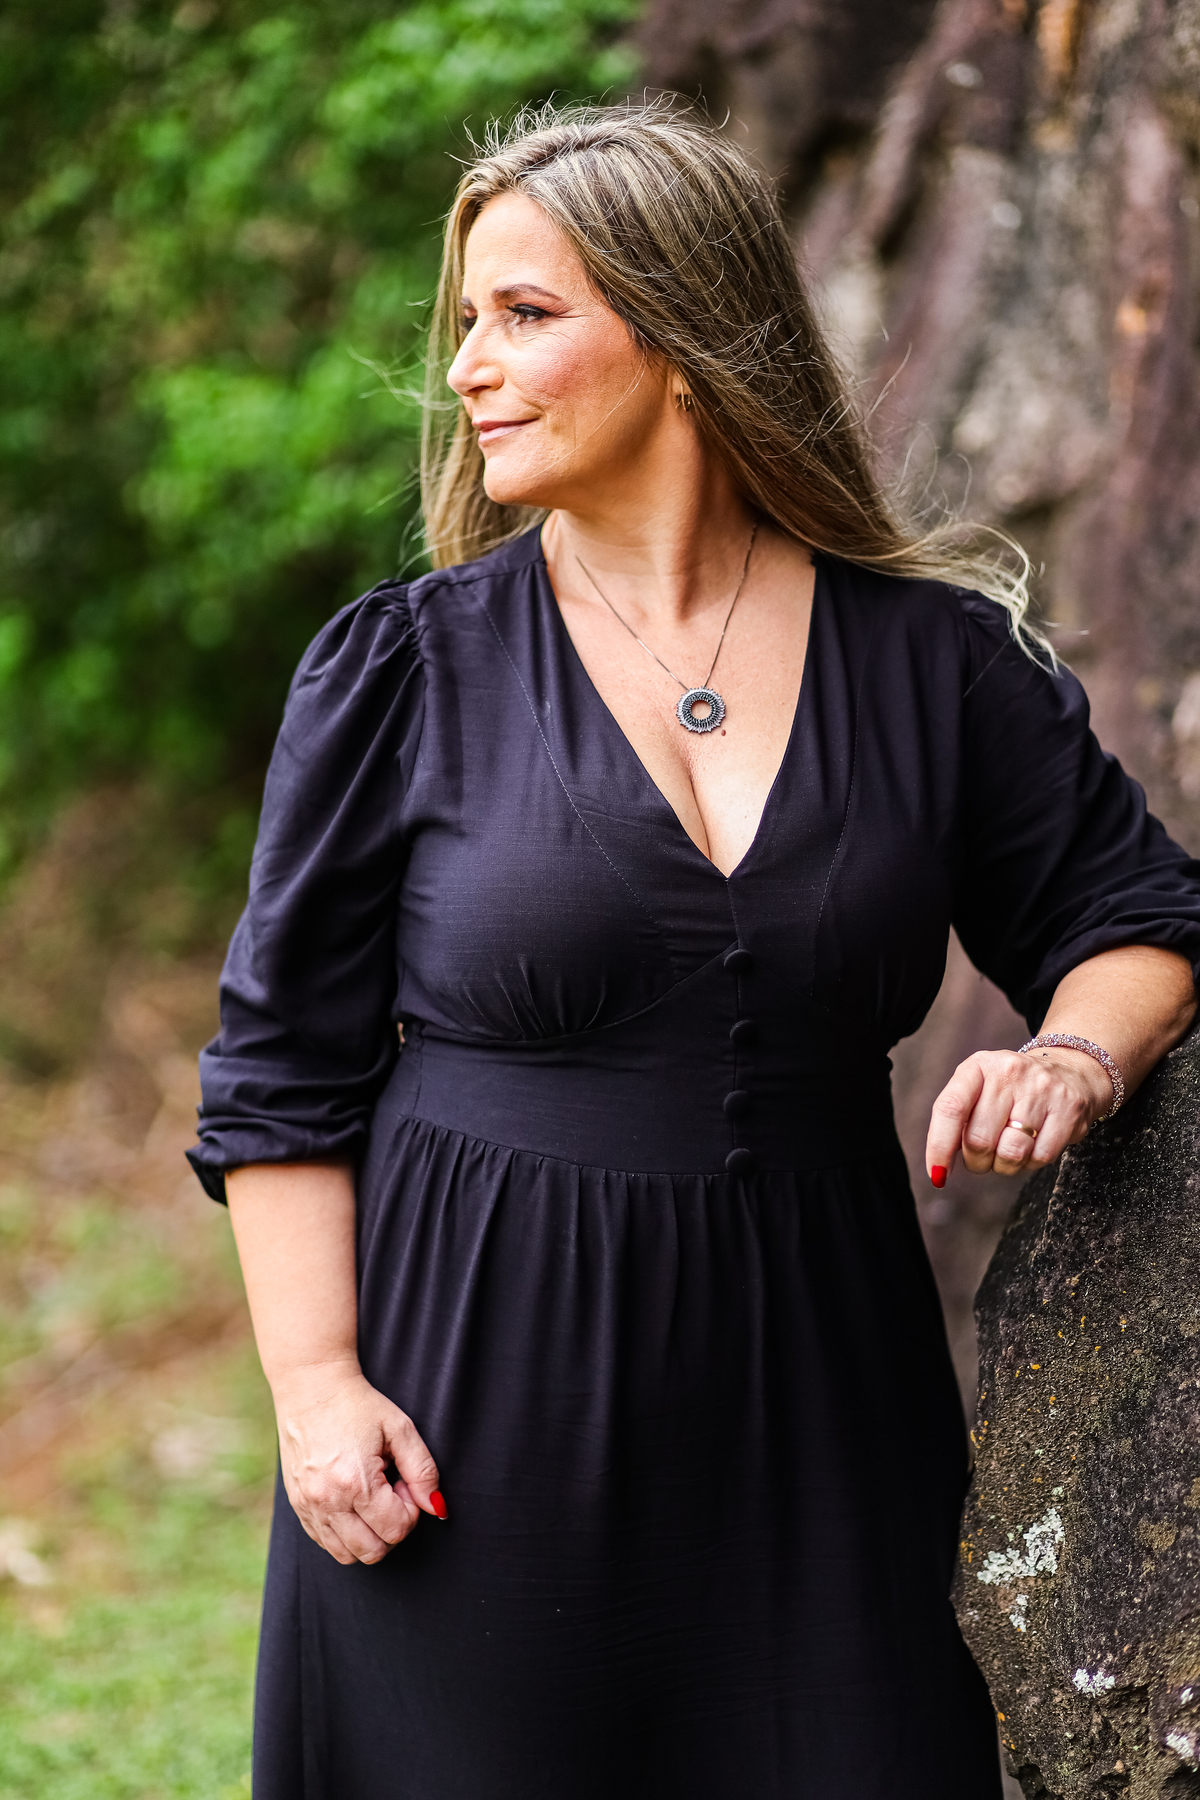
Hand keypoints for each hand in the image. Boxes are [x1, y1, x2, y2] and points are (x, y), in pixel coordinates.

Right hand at [270, 1359, 444, 1565]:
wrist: (311, 1386)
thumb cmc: (358, 1404)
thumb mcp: (400, 1428)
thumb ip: (423, 1471)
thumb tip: (435, 1508)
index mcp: (355, 1483)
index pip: (396, 1530)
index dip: (410, 1509)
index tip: (403, 1481)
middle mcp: (327, 1502)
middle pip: (373, 1551)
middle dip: (391, 1528)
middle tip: (390, 1491)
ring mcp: (308, 1507)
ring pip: (347, 1555)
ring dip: (368, 1535)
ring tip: (371, 1497)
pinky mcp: (297, 1506)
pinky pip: (325, 1543)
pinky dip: (345, 1534)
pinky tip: (352, 1502)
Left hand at [925, 1045, 1112, 1183]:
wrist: (1069, 1072)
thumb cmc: (1012, 1089)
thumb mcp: (980, 1088)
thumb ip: (957, 1118)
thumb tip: (939, 1164)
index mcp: (979, 1066)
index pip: (951, 1108)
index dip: (939, 1145)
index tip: (938, 1173)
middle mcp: (1010, 1073)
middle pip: (979, 1140)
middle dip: (977, 1161)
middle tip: (983, 1157)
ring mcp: (1042, 1090)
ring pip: (1010, 1154)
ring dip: (1005, 1165)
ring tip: (1009, 1149)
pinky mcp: (1069, 1110)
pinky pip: (1040, 1158)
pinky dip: (1032, 1163)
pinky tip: (1034, 1145)